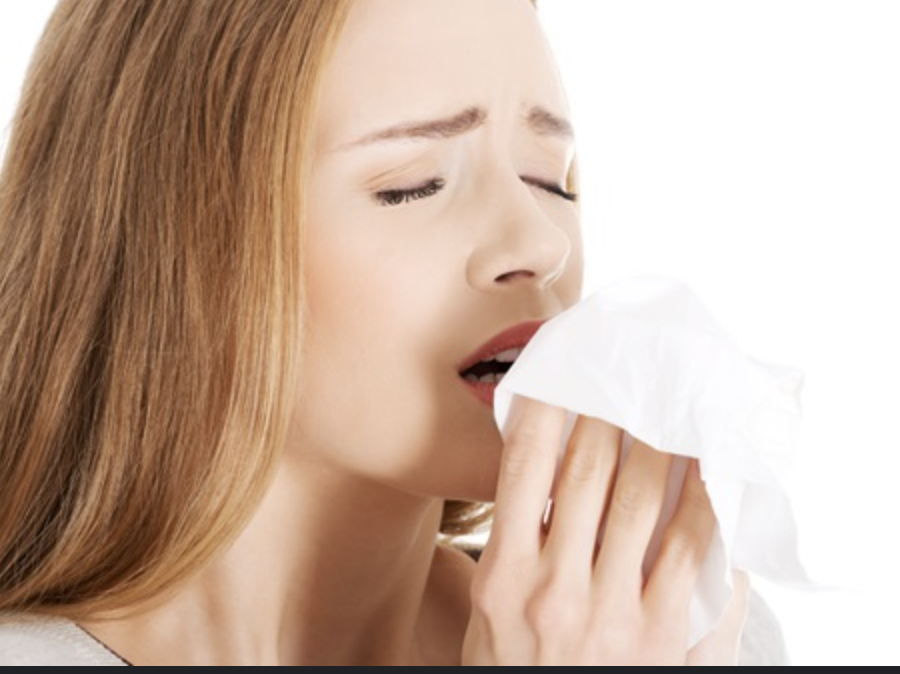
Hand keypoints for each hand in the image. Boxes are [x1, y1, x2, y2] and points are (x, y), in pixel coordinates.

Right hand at [463, 398, 743, 665]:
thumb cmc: (516, 673)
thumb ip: (507, 551)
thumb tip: (529, 480)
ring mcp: (610, 611)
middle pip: (585, 470)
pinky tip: (709, 469)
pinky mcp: (662, 635)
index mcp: (503, 578)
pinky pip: (690, 551)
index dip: (546, 410)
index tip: (564, 372)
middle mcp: (554, 588)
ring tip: (668, 404)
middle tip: (626, 375)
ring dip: (658, 441)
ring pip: (640, 498)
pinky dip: (703, 500)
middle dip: (609, 412)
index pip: (522, 468)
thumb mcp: (488, 617)